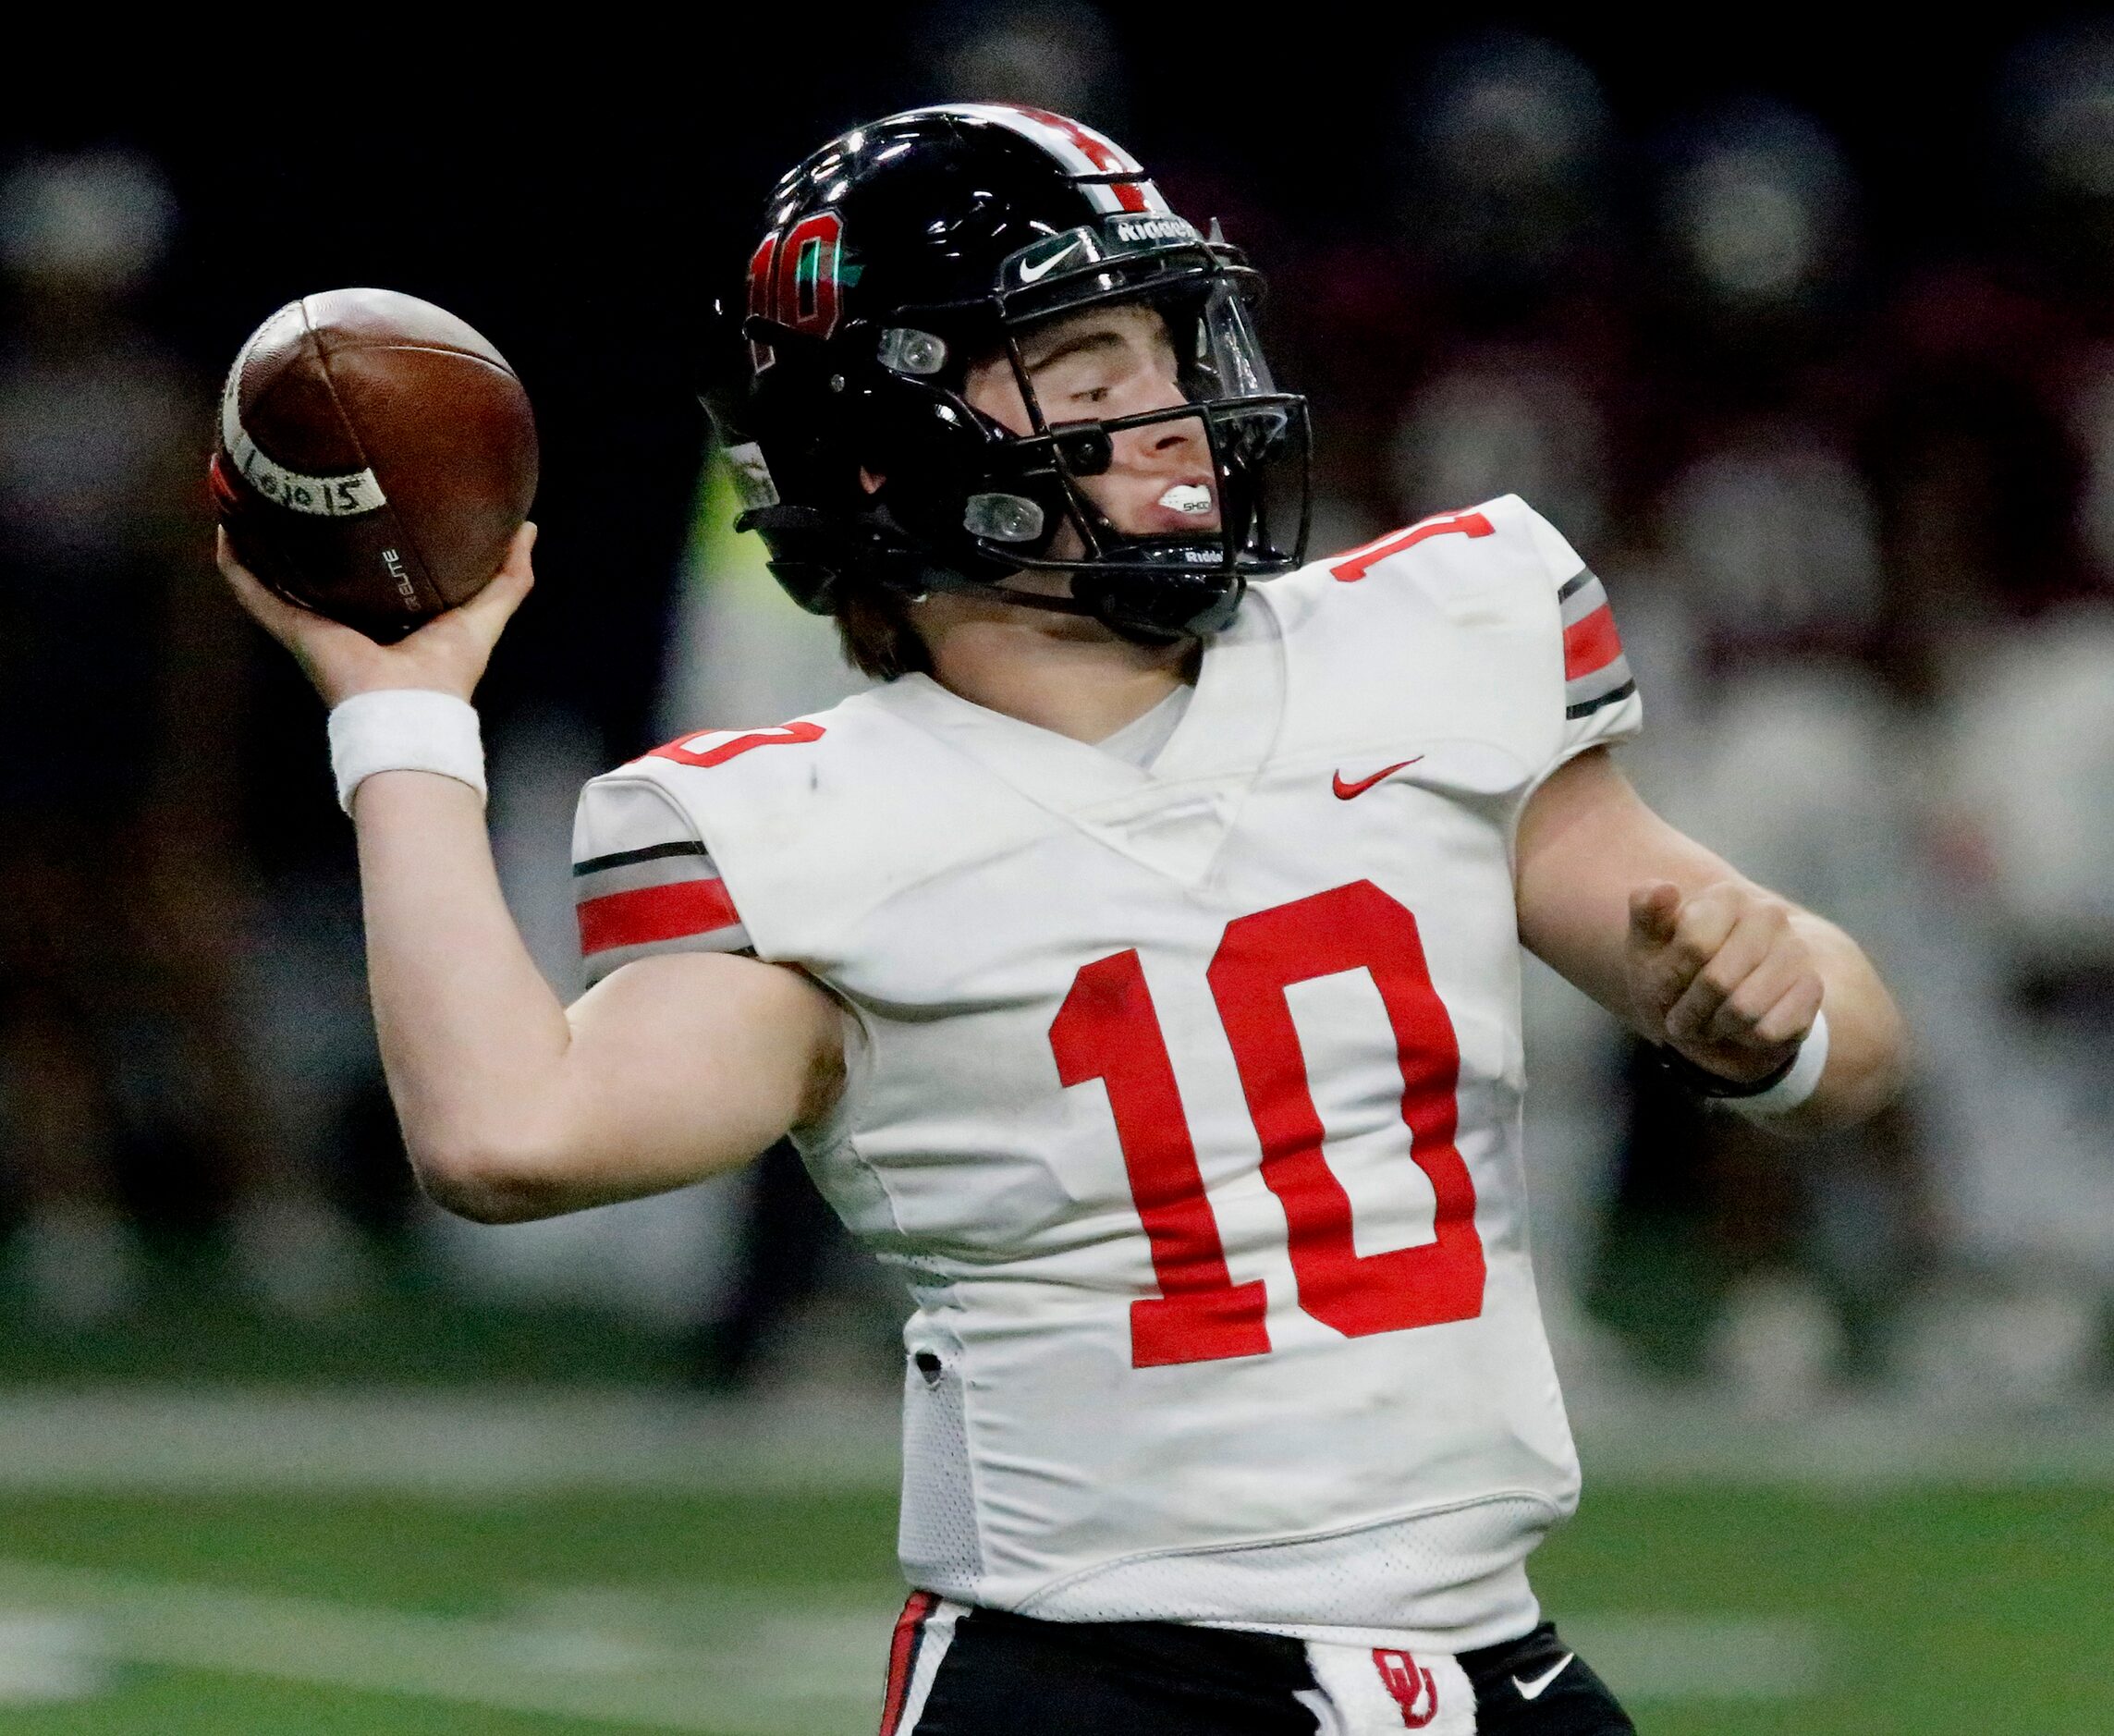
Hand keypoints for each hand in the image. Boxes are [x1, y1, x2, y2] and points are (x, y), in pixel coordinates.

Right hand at [216, 524, 536, 707]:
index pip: (373, 567)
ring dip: (263, 539)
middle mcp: (346, 617)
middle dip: (309, 529)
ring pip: (279, 574)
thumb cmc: (448, 671)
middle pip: (321, 567)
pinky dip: (238, 564)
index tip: (363, 494)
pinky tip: (226, 529)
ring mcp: (314, 623)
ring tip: (252, 494)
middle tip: (300, 483)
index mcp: (388, 614)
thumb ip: (509, 577)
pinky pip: (254, 591)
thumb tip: (527, 528)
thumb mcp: (485, 614)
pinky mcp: (292, 629)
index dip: (368, 534)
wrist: (410, 708)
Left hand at [1625, 880, 1822, 1085]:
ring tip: (1708, 1022)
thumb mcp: (1647, 946)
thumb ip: (1645, 912)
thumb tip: (1664, 889)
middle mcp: (1768, 914)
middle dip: (1690, 1011)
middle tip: (1681, 1018)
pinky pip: (1770, 1030)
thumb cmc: (1676, 973)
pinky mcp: (1811, 987)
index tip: (1662, 988)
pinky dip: (1745, 1039)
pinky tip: (1741, 1028)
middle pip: (1717, 981)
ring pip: (1744, 1009)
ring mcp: (1795, 949)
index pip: (1693, 947)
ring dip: (1716, 1028)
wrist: (1717, 1009)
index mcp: (1725, 896)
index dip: (1669, 980)